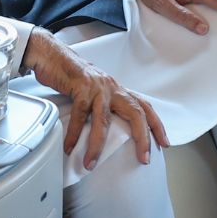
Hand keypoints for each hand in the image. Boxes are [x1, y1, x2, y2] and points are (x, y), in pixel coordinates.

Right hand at [23, 29, 168, 168]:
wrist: (52, 55)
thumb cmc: (71, 73)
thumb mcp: (94, 88)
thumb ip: (103, 103)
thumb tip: (104, 127)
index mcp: (117, 89)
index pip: (144, 106)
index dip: (156, 125)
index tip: (163, 143)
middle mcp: (112, 88)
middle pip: (136, 113)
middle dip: (142, 137)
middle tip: (143, 158)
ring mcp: (97, 88)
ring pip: (103, 120)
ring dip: (97, 145)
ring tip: (91, 162)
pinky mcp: (80, 88)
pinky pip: (79, 115)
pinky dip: (73, 134)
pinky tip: (69, 146)